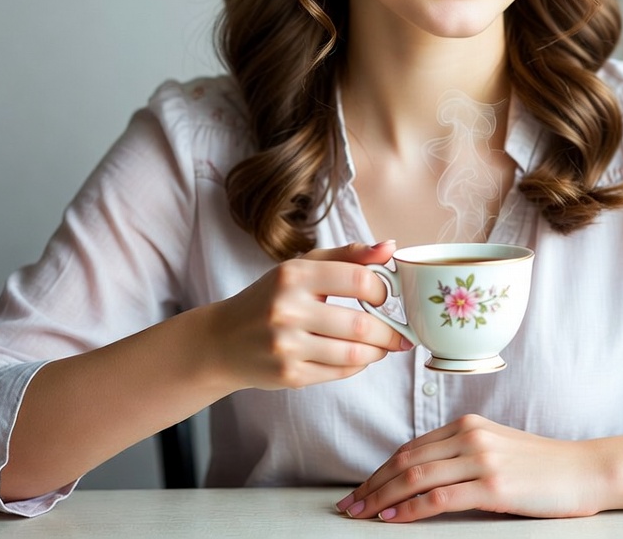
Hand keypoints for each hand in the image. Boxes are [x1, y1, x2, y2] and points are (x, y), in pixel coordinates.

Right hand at [210, 240, 410, 390]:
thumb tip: (390, 246)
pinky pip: (339, 372)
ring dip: (378, 351)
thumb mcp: (303, 267)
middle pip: (361, 324)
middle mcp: (288, 310)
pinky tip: (359, 356)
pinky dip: (358, 365)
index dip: (382, 290)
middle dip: (390, 331)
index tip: (385, 296)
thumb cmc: (271, 297)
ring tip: (383, 346)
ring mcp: (287, 346)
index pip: (358, 280)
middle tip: (399, 332)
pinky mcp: (289, 375)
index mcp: (294, 275)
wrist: (223, 341)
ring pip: (354, 353)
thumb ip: (348, 255)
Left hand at [336, 415, 602, 521]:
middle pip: (406, 460)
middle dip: (372, 484)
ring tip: (361, 514)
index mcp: (468, 425)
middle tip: (349, 505)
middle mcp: (470, 436)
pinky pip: (439, 498)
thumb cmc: (542, 466)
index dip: (380, 469)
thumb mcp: (497, 449)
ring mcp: (481, 459)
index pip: (411, 448)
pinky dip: (410, 509)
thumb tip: (425, 476)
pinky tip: (394, 520)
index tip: (361, 489)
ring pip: (416, 477)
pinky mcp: (493, 486)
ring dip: (382, 497)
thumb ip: (462, 455)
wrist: (584, 470)